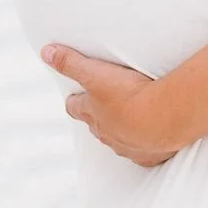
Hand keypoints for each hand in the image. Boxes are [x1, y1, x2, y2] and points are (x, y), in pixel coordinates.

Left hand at [40, 44, 178, 166]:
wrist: (160, 118)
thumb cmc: (127, 94)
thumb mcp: (94, 73)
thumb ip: (70, 62)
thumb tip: (46, 52)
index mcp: (92, 113)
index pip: (75, 107)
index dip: (74, 101)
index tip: (73, 97)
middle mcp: (106, 132)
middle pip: (95, 125)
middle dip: (96, 116)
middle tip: (102, 107)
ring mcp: (126, 146)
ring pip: (117, 139)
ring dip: (120, 130)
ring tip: (129, 120)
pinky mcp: (148, 154)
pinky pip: (142, 151)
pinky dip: (144, 144)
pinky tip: (151, 138)